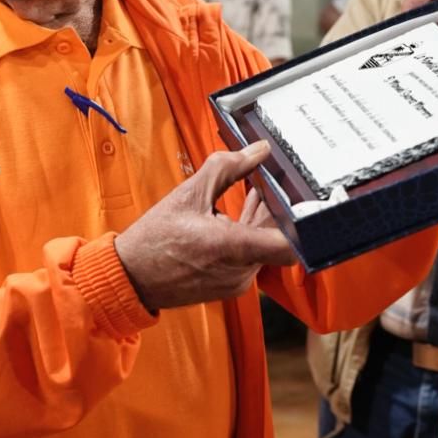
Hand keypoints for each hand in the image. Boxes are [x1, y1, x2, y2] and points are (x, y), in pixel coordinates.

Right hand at [115, 141, 296, 310]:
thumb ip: (227, 167)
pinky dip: (248, 236)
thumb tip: (257, 151)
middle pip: (276, 238)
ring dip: (260, 221)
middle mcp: (240, 271)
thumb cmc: (153, 240)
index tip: (307, 201)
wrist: (130, 277)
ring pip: (263, 247)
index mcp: (233, 248)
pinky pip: (250, 258)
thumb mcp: (189, 193)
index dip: (306, 223)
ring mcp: (236, 282)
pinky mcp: (229, 287)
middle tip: (273, 180)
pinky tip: (239, 214)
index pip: (290, 245)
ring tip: (254, 191)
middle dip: (276, 209)